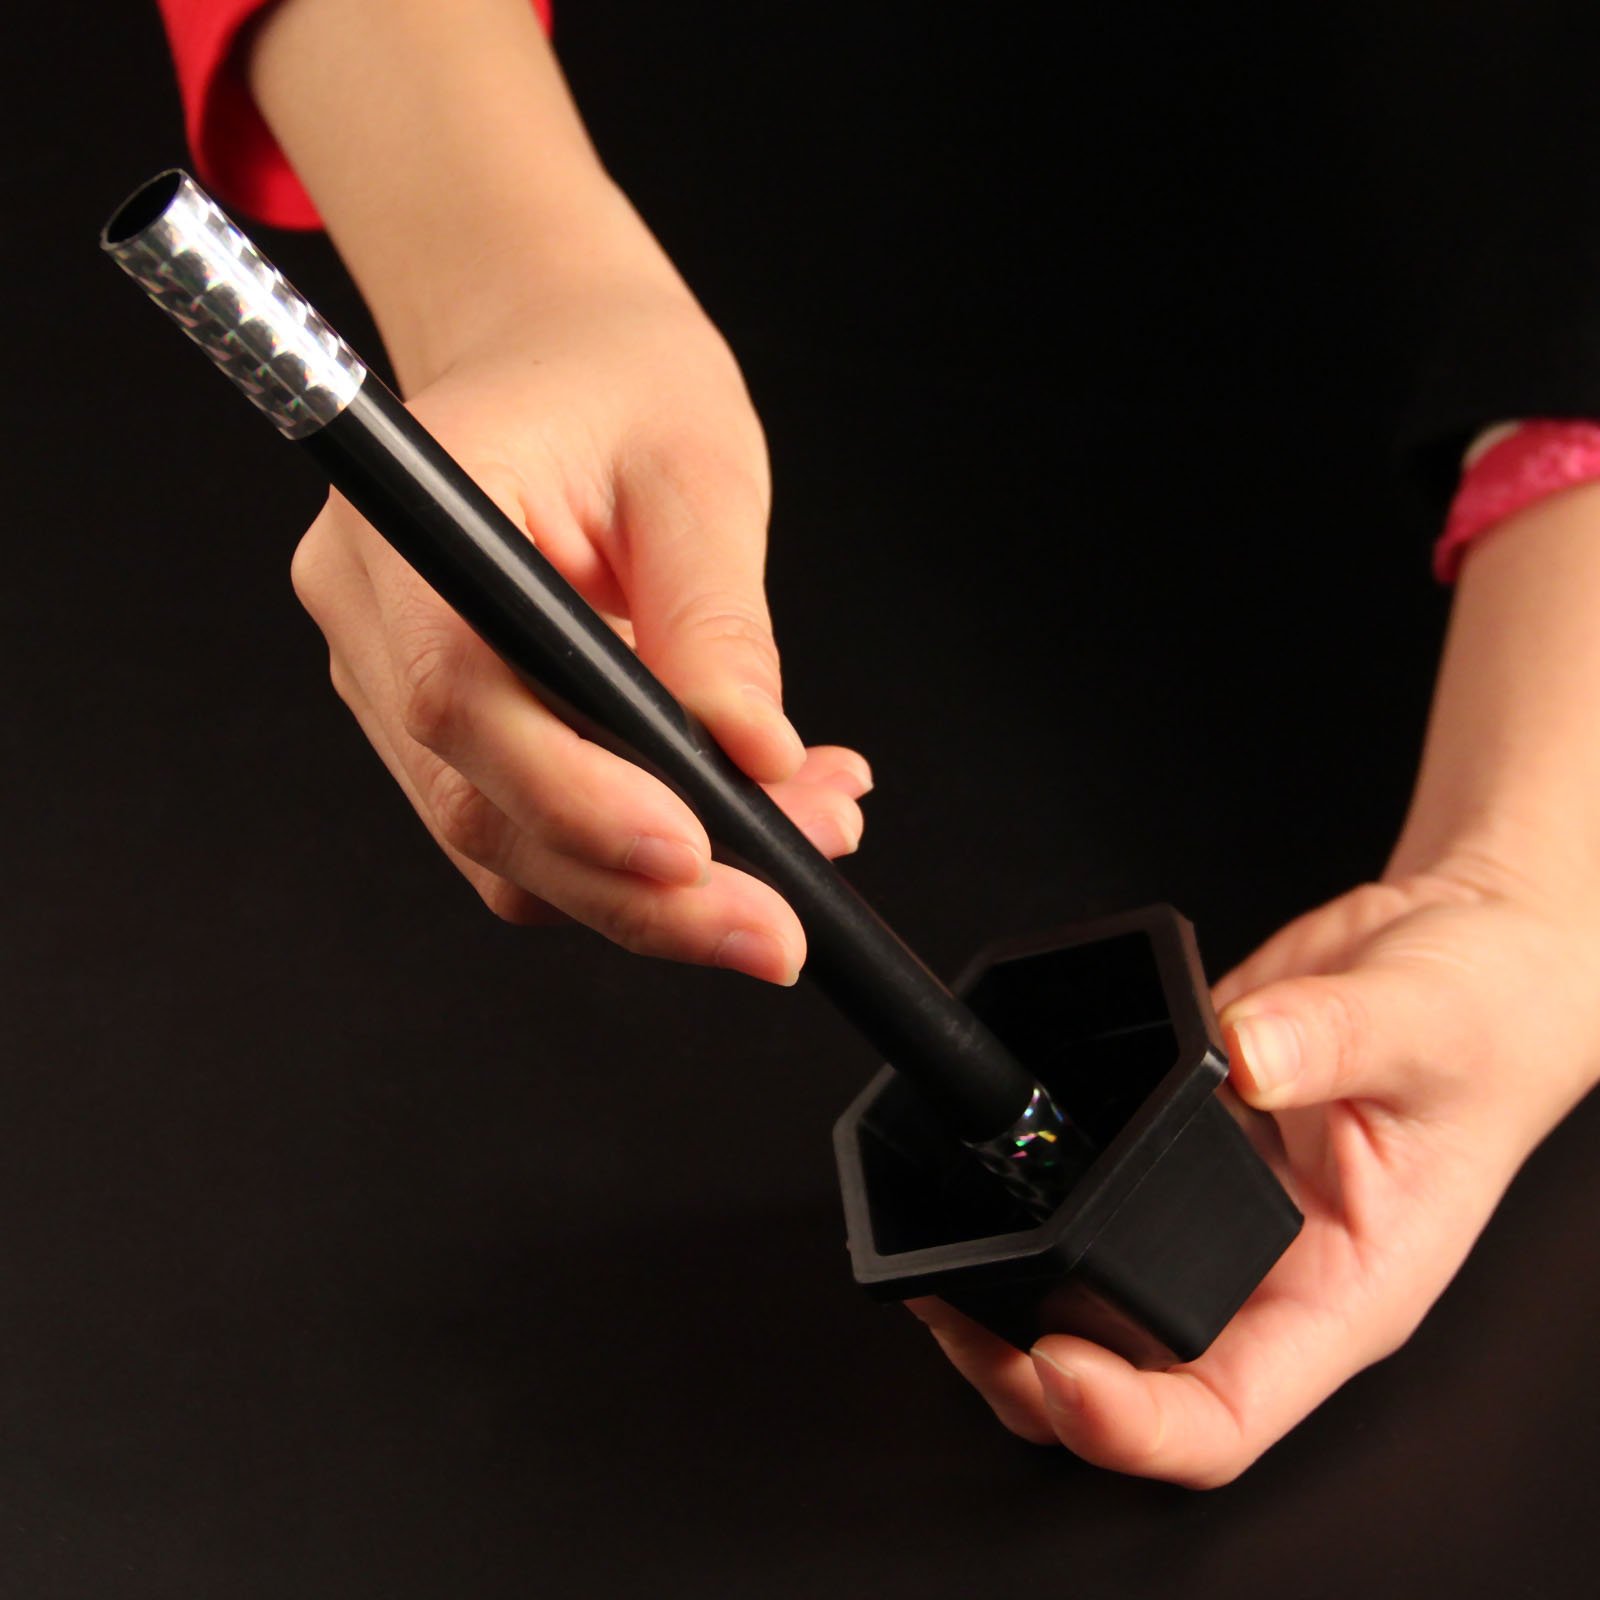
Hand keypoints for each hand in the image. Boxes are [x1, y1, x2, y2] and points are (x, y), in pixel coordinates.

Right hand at [290, 280, 869, 982]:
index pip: (461, 696)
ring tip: (799, 851)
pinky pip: (527, 828)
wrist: (556, 357)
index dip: (575, 797)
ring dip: (654, 889)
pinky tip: (744, 825)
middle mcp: (370, 613)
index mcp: (413, 512)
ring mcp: (391, 682)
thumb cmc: (619, 383)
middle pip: (481, 806)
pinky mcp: (443, 730)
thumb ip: (718, 623)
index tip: (697, 852)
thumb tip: (755, 763)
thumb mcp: (697, 471)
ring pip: (505, 846)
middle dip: (641, 891)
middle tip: (777, 928)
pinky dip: (632, 857)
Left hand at [912, 856, 1599, 1484]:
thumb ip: (1335, 1038)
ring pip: (1088, 1313)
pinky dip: (1021, 1214)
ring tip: (943, 1271)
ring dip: (1006, 1309)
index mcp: (1341, 1293)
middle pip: (1131, 1386)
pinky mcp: (1169, 1160)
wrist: (1452, 960)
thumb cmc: (1478, 1020)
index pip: (1227, 1413)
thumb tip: (1245, 1055)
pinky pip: (1083, 1212)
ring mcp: (1210, 1226)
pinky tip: (985, 1182)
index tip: (1059, 1369)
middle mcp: (1265, 1279)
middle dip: (1029, 1378)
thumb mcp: (1425, 1023)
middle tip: (958, 1322)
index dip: (1133, 1423)